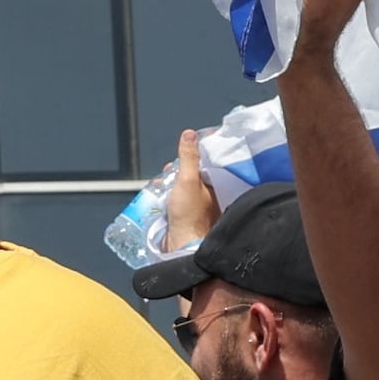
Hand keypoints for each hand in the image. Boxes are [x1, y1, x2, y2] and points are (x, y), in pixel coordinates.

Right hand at [160, 129, 216, 253]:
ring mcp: (201, 207)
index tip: (185, 150)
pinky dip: (171, 196)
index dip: (196, 155)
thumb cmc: (189, 215)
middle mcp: (212, 195)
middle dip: (179, 170)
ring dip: (173, 183)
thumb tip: (190, 134)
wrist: (183, 245)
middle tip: (170, 170)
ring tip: (163, 183)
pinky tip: (162, 197)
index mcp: (217, 185)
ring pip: (186, 187)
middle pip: (195, 174)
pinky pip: (180, 200)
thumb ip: (189, 157)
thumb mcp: (187, 180)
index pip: (209, 163)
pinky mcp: (190, 217)